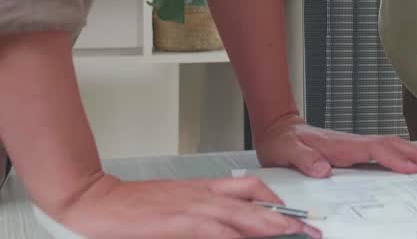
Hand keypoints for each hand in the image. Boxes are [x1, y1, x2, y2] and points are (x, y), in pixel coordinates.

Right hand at [54, 173, 320, 238]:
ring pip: (242, 214)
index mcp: (206, 189)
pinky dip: (233, 236)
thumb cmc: (136, 207)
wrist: (99, 201)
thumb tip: (230, 226)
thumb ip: (205, 213)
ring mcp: (194, 206)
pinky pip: (214, 230)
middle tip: (309, 229)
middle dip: (286, 217)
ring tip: (292, 232)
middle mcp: (206, 194)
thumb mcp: (177, 205)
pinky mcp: (179, 220)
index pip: (253, 189)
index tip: (298, 215)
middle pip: (256, 202)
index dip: (279, 201)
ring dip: (270, 225)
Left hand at [254, 113, 416, 176]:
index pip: (375, 151)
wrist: (278, 129)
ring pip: (391, 146)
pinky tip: (408, 163)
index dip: (395, 160)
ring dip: (413, 154)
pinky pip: (383, 152)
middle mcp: (352, 143)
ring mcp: (355, 145)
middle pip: (392, 145)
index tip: (412, 170)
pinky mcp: (353, 150)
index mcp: (341, 146)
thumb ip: (304, 159)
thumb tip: (325, 169)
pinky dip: (400, 155)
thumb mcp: (286, 151)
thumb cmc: (282, 141)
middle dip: (416, 154)